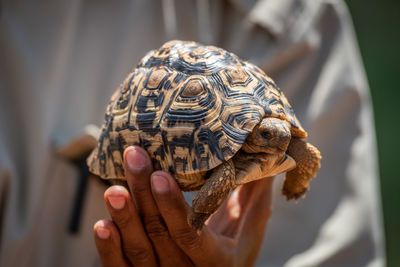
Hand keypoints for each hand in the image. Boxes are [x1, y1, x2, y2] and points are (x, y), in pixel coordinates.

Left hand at [93, 146, 273, 266]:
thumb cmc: (236, 250)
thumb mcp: (250, 226)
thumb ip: (254, 196)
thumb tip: (266, 155)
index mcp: (216, 260)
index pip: (189, 233)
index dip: (173, 206)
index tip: (161, 174)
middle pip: (160, 234)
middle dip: (144, 196)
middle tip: (134, 158)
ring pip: (139, 250)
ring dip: (124, 218)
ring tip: (113, 187)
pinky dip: (109, 249)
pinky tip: (102, 224)